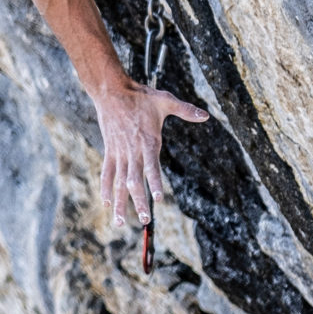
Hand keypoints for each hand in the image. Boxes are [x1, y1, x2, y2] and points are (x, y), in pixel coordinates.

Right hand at [90, 76, 208, 229]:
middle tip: (146, 219)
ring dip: (120, 202)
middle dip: (139, 201)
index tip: (159, 199)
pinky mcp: (110, 151)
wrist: (110, 90)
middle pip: (134, 180)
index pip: (151, 166)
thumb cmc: (140, 96)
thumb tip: (206, 115)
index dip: (155, 182)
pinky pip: (107, 172)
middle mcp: (132, 151)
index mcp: (148, 141)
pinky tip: (107, 203)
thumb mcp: (165, 100)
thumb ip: (185, 110)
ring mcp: (119, 152)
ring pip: (119, 182)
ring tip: (120, 223)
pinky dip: (106, 188)